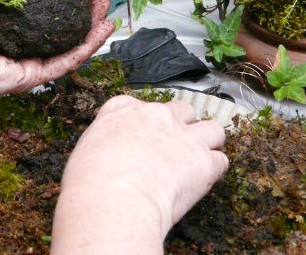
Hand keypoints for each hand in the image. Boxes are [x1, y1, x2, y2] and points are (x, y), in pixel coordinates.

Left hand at [0, 0, 112, 114]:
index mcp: (3, 20)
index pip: (42, 3)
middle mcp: (17, 40)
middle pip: (60, 24)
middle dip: (82, 5)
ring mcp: (25, 60)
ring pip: (69, 44)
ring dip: (92, 26)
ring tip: (107, 7)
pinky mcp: (30, 76)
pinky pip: (66, 62)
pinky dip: (88, 46)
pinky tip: (104, 29)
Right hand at [52, 96, 228, 251]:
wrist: (114, 201)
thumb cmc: (90, 184)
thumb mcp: (86, 152)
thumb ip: (106, 145)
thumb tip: (112, 158)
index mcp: (122, 112)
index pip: (137, 104)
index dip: (144, 121)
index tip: (142, 136)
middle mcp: (157, 116)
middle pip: (181, 111)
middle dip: (181, 128)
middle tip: (174, 150)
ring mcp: (184, 136)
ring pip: (212, 129)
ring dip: (208, 143)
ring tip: (200, 161)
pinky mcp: (204, 160)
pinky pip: (220, 160)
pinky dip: (214, 171)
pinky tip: (203, 182)